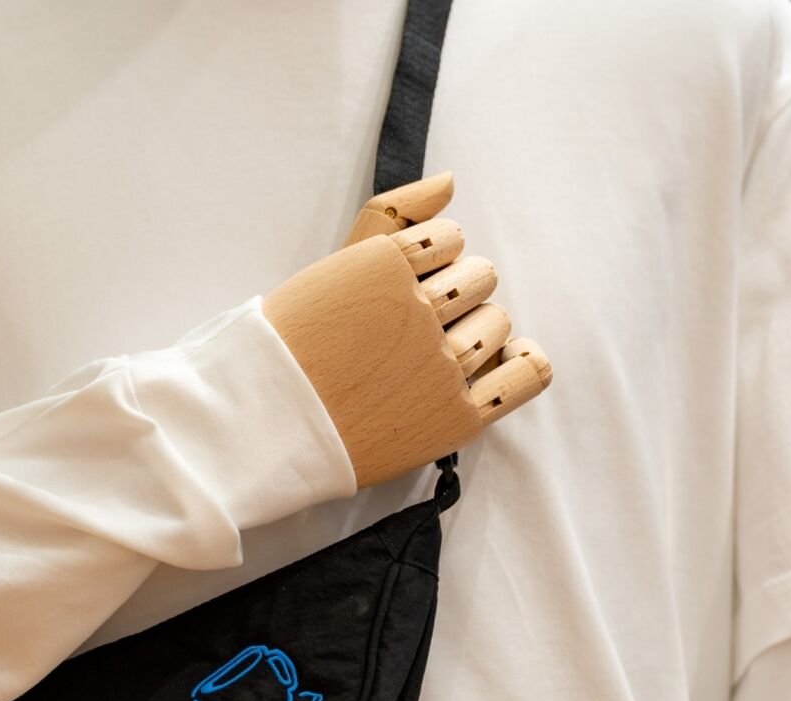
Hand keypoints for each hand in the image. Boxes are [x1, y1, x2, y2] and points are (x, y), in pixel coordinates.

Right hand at [262, 172, 550, 488]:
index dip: (430, 262)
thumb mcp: (333, 267)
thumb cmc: (293, 348)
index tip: (398, 292)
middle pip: (479, 279)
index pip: (451, 238)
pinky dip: (521, 361)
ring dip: (474, 332)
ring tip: (430, 358)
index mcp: (385, 265)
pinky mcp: (455, 417)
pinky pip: (525, 373)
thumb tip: (451, 181)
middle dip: (452, 296)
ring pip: (497, 322)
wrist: (265, 429)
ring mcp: (439, 366)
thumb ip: (393, 214)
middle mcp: (417, 311)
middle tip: (407, 331)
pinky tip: (500, 360)